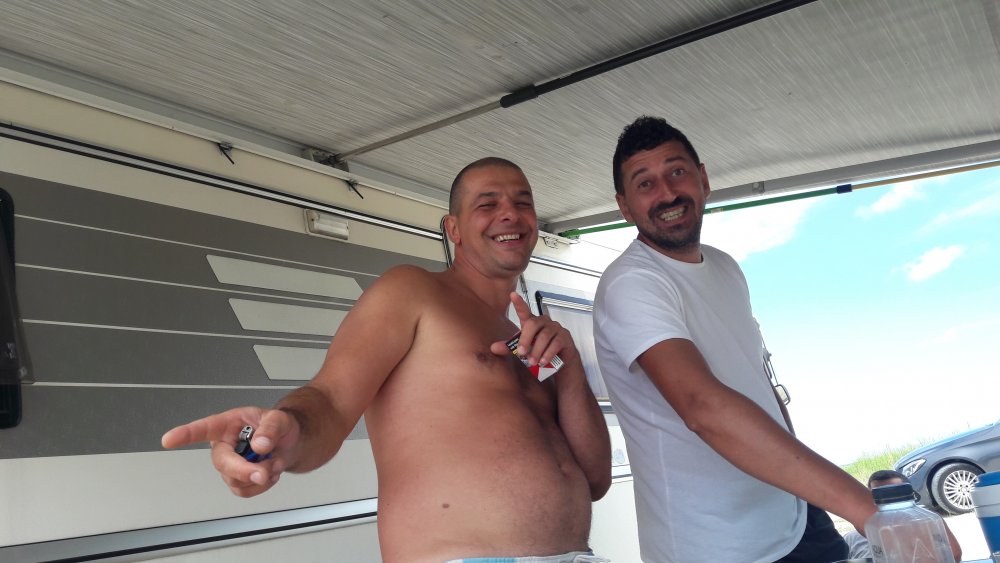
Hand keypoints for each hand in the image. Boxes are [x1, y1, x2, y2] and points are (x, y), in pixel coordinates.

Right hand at [161, 406, 299, 497]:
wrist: (291, 442)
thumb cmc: (279, 426)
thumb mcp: (279, 419)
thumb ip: (270, 429)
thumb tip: (260, 445)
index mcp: (228, 424)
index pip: (203, 428)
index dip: (185, 434)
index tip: (169, 439)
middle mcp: (225, 445)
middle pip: (221, 463)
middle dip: (243, 470)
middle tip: (263, 471)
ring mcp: (230, 464)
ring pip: (233, 480)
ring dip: (259, 476)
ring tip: (273, 462)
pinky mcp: (237, 480)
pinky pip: (243, 491)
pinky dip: (261, 486)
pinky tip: (269, 473)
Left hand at [490, 292, 578, 366]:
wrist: (561, 360)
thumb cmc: (540, 350)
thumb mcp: (523, 349)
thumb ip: (509, 348)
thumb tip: (493, 348)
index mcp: (532, 322)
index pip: (524, 310)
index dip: (519, 303)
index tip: (512, 295)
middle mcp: (544, 322)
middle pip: (533, 324)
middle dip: (526, 339)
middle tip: (521, 353)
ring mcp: (556, 328)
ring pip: (544, 336)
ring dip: (537, 350)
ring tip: (532, 362)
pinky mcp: (565, 337)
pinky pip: (556, 343)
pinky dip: (548, 354)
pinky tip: (543, 362)